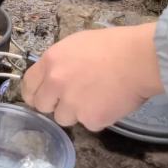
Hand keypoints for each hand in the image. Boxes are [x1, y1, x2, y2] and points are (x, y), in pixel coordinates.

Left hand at [21, 23, 163, 129]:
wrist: (140, 59)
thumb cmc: (114, 45)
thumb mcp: (77, 44)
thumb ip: (59, 62)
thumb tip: (52, 76)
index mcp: (51, 61)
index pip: (28, 84)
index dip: (34, 92)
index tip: (39, 96)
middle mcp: (56, 83)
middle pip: (42, 106)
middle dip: (54, 104)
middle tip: (72, 98)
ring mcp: (72, 103)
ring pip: (64, 118)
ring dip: (76, 112)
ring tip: (96, 97)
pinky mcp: (90, 119)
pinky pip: (88, 124)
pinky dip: (98, 117)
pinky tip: (109, 102)